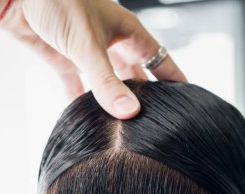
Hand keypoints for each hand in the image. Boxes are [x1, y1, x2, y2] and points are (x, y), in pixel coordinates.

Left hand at [0, 0, 186, 118]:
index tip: (188, 99)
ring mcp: (85, 53)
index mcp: (126, 30)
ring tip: (123, 130)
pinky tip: (87, 123)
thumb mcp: (87, 46)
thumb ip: (106, 82)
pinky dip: (80, 104)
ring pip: (105, 83)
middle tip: (153, 123)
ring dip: (111, 102)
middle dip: (142, 97)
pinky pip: (75, 88)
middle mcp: (109, 42)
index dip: (173, 78)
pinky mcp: (61, 61)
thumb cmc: (57, 2)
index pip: (158, 58)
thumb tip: (129, 113)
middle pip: (133, 74)